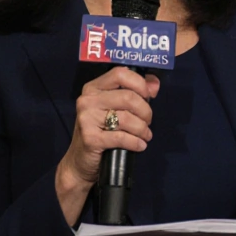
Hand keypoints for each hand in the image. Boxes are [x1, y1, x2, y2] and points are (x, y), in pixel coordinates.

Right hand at [54, 67, 160, 224]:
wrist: (80, 161)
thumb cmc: (102, 131)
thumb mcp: (115, 109)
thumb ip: (135, 93)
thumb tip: (154, 83)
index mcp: (94, 88)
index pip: (120, 74)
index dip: (140, 84)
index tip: (148, 96)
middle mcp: (87, 100)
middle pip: (129, 98)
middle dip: (146, 112)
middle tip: (147, 122)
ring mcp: (86, 118)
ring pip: (128, 118)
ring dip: (143, 129)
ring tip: (145, 135)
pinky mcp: (90, 138)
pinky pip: (122, 137)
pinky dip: (136, 142)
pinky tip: (140, 145)